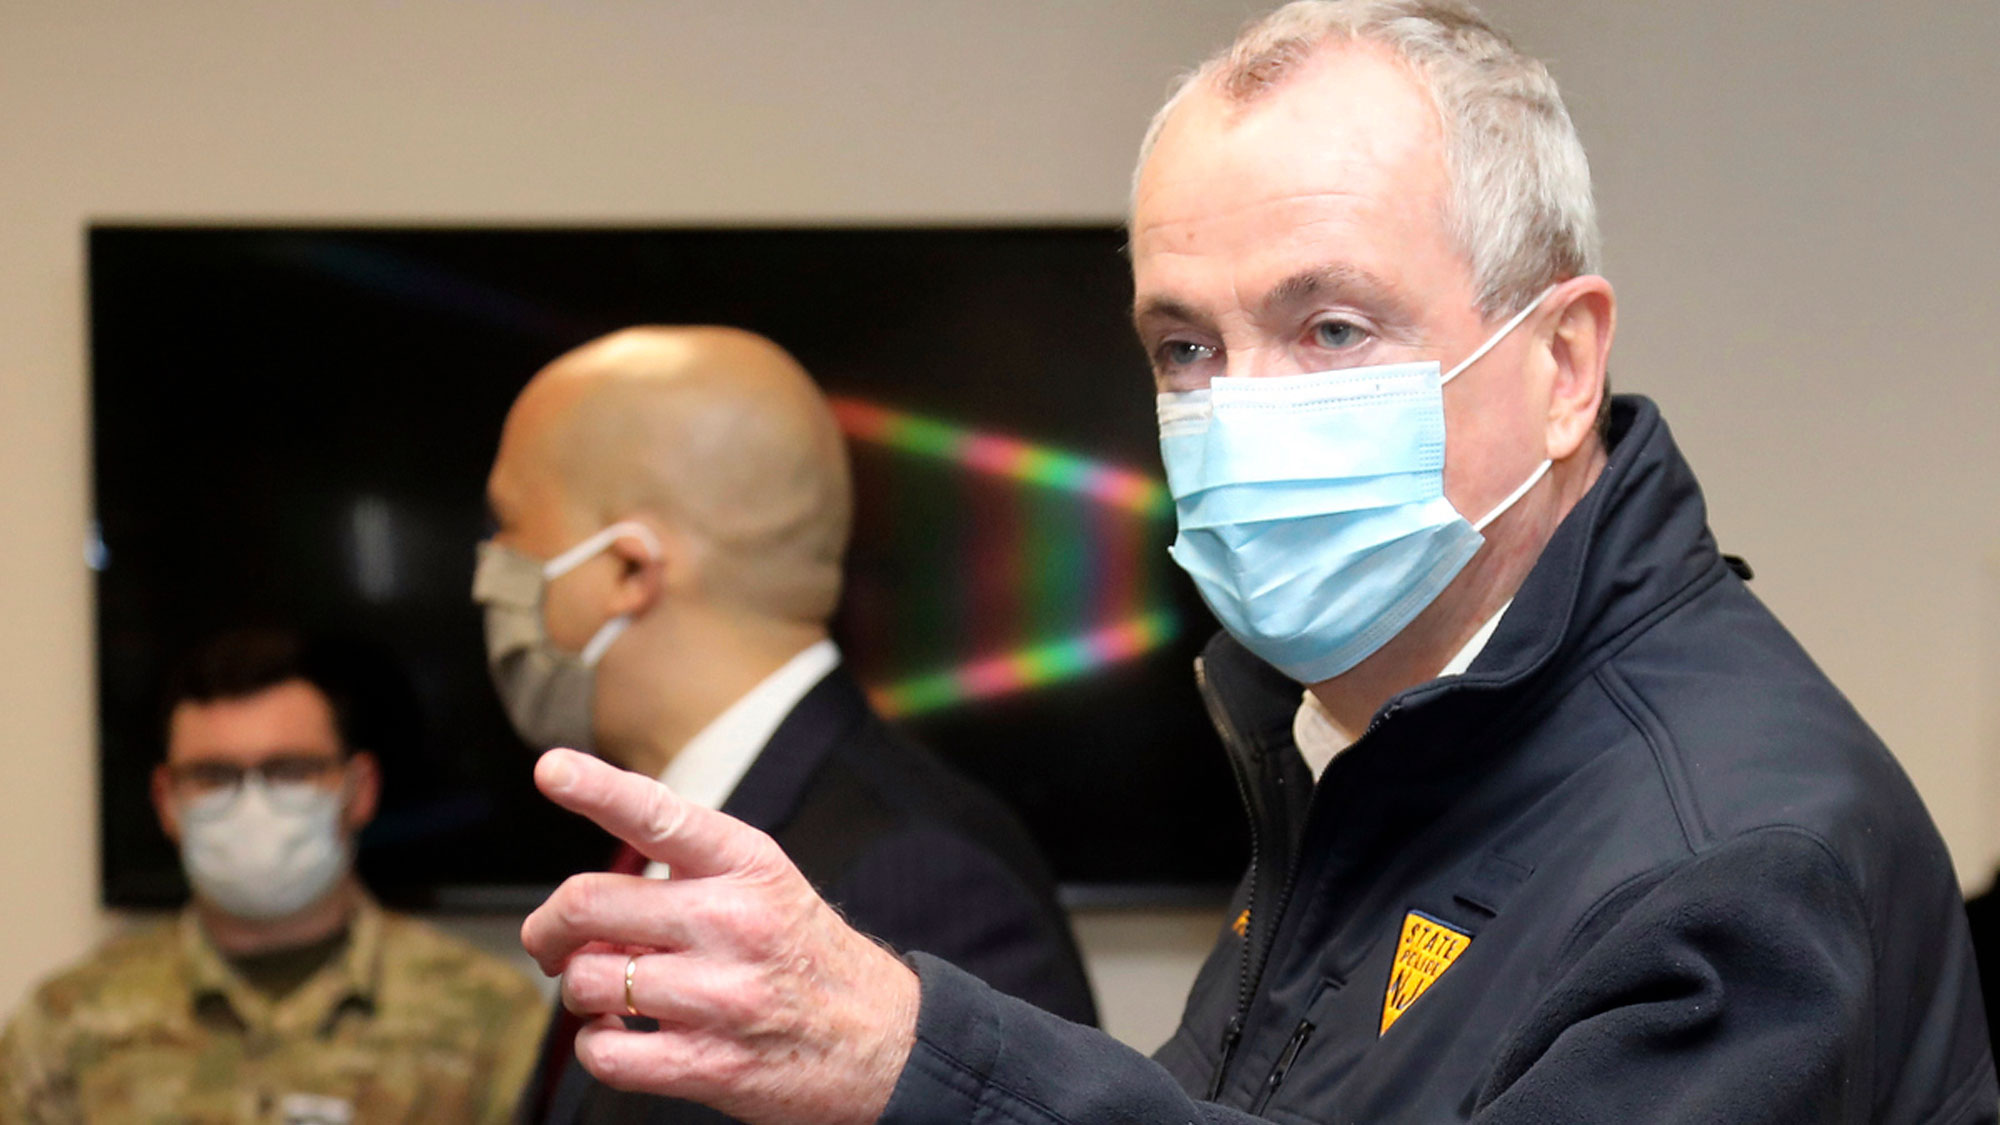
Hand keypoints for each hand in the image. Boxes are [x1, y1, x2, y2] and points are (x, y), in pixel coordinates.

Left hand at [521, 749, 919, 1124]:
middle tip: (550, 939)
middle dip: (548, 926)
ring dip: (579, 990)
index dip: (598, 788)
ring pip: (587, 980)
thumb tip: (587, 905)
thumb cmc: (808, 957)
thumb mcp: (768, 886)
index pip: (660, 815)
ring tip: (608, 990)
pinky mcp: (709, 1065)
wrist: (886, 1042)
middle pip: (589, 904)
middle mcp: (734, 922)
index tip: (554, 770)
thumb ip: (686, 877)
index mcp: (749, 866)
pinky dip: (595, 1045)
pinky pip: (605, 1053)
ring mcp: (722, 996)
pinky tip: (619, 1034)